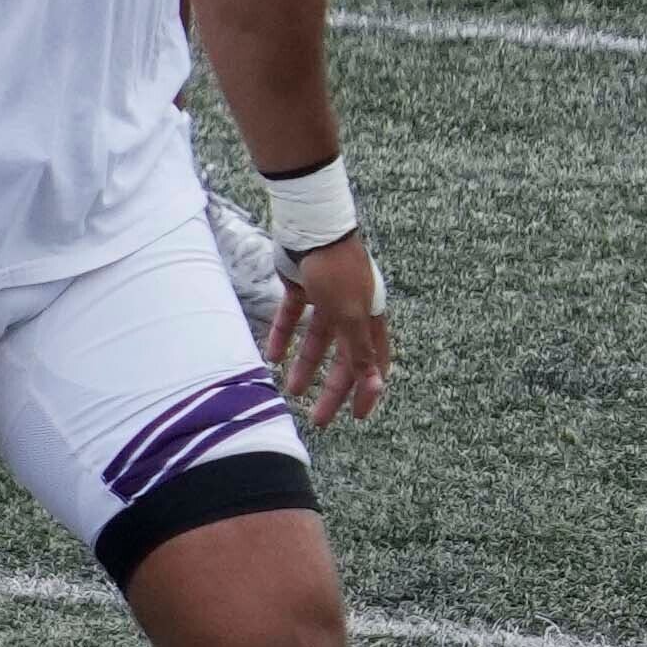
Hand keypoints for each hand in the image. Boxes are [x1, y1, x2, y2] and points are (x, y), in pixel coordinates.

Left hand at [267, 223, 394, 419]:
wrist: (312, 229)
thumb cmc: (338, 271)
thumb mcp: (351, 316)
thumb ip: (361, 352)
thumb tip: (376, 386)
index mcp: (370, 319)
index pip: (374, 363)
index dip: (368, 390)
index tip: (358, 416)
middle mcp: (351, 311)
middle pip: (343, 358)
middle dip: (332, 389)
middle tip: (319, 418)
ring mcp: (326, 300)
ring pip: (316, 341)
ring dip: (304, 366)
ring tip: (290, 391)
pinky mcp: (300, 288)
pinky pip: (291, 319)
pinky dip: (282, 337)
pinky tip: (270, 357)